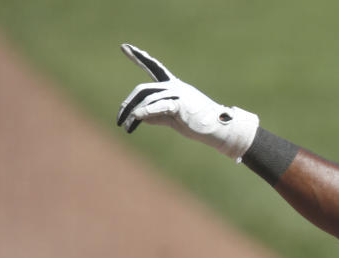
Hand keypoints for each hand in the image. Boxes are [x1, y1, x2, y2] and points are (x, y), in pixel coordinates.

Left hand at [116, 43, 258, 160]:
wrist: (219, 128)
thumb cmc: (199, 124)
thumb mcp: (174, 118)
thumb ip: (157, 115)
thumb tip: (139, 116)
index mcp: (174, 86)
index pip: (154, 68)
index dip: (139, 57)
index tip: (125, 47)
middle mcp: (174, 86)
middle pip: (143, 89)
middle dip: (128, 103)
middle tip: (119, 119)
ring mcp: (178, 94)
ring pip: (147, 99)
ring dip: (133, 114)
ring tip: (126, 127)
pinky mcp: (180, 104)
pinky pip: (158, 106)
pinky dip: (145, 112)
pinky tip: (136, 117)